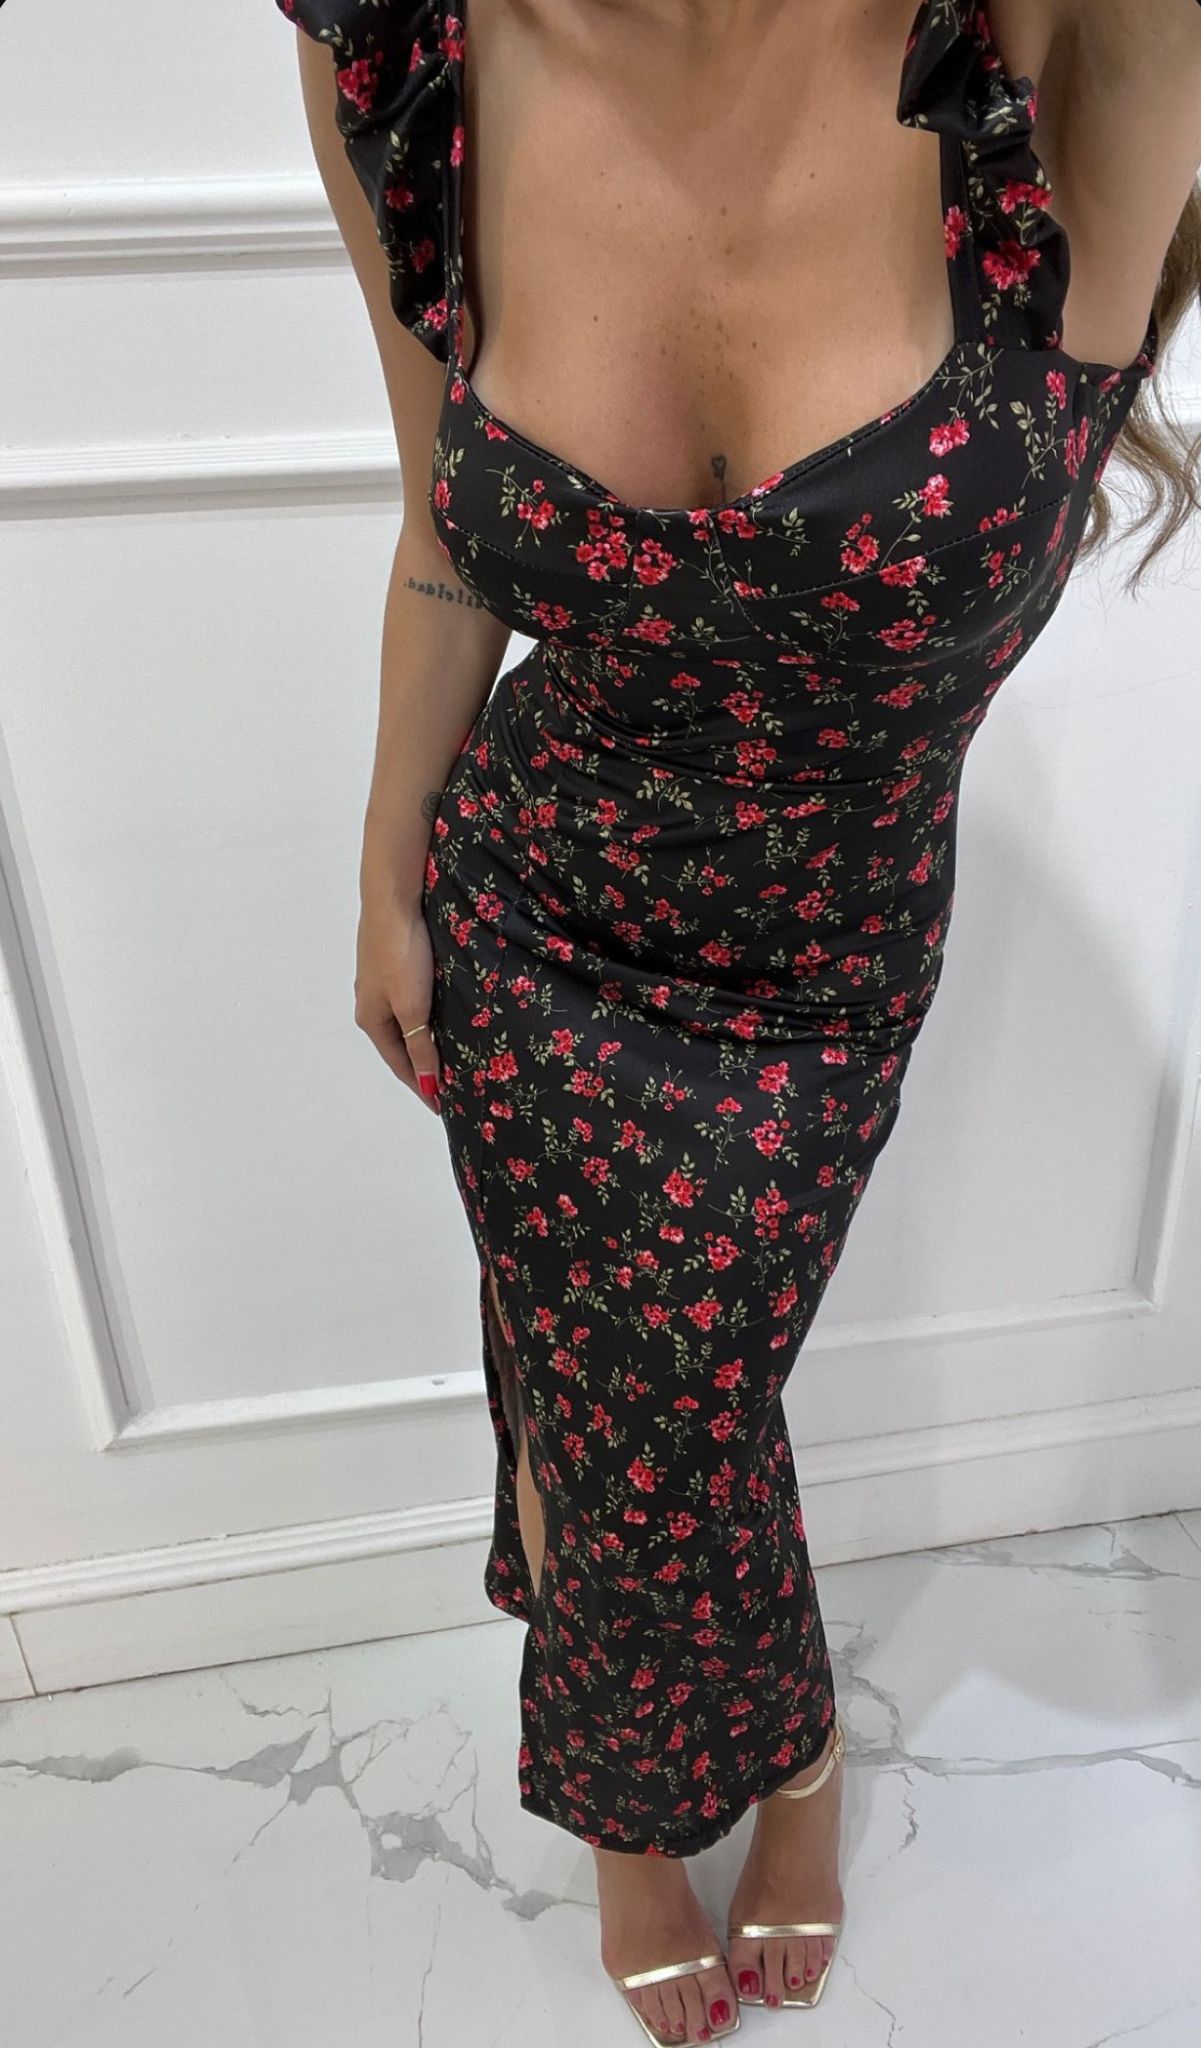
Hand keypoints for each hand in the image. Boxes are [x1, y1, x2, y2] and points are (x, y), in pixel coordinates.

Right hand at [354, 894, 441, 1113]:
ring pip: (407, 1022)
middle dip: (423, 1066)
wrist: (394, 896)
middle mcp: (372, 1002)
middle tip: (452, 1086)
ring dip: (426, 1041)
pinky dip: (427, 1017)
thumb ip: (421, 1046)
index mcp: (371, 1019)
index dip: (422, 1087)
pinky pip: (412, 1001)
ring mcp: (381, 981)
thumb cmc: (401, 952)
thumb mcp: (413, 1006)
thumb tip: (427, 1085)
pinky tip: (444, 1016)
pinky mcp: (395, 961)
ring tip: (451, 1056)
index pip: (400, 1064)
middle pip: (401, 1045)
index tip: (444, 1108)